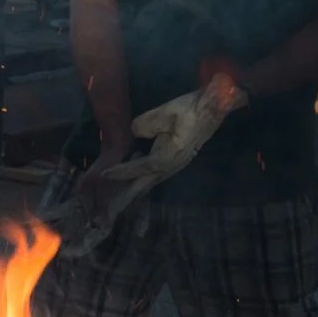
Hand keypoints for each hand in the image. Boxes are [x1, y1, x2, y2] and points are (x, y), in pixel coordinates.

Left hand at [103, 74, 247, 183]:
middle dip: (127, 194)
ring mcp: (175, 166)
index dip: (119, 172)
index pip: (136, 169)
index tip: (104, 176)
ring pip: (150, 180)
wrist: (213, 110)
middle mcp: (169, 167)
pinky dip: (143, 176)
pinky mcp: (178, 161)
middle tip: (111, 207)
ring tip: (120, 193)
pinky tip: (137, 170)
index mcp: (164, 159)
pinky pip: (156, 173)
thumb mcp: (162, 114)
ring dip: (135, 186)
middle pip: (143, 184)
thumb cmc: (188, 111)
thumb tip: (135, 133)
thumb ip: (143, 126)